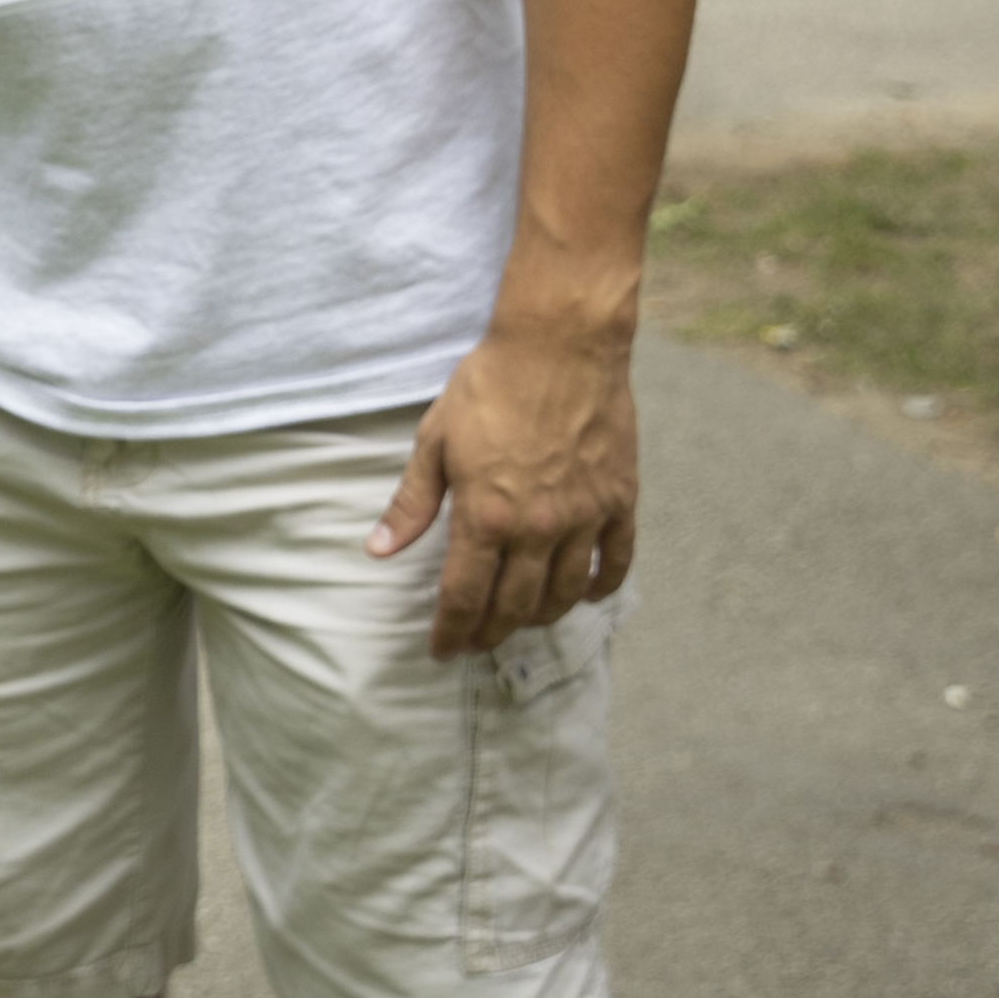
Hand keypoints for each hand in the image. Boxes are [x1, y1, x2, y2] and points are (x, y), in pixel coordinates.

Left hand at [368, 290, 637, 657]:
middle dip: (491, 632)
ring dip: (541, 616)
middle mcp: (538, 527)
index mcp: (485, 515)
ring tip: (521, 622)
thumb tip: (379, 550)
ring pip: (565, 592)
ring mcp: (584, 518)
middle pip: (515, 605)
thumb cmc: (489, 387)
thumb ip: (412, 502)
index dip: (450, 630)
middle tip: (475, 643)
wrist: (560, 347)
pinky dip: (602, 586)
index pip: (464, 595)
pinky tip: (586, 594)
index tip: (442, 650)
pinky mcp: (619, 501)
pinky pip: (616, 560)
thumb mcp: (434, 441)